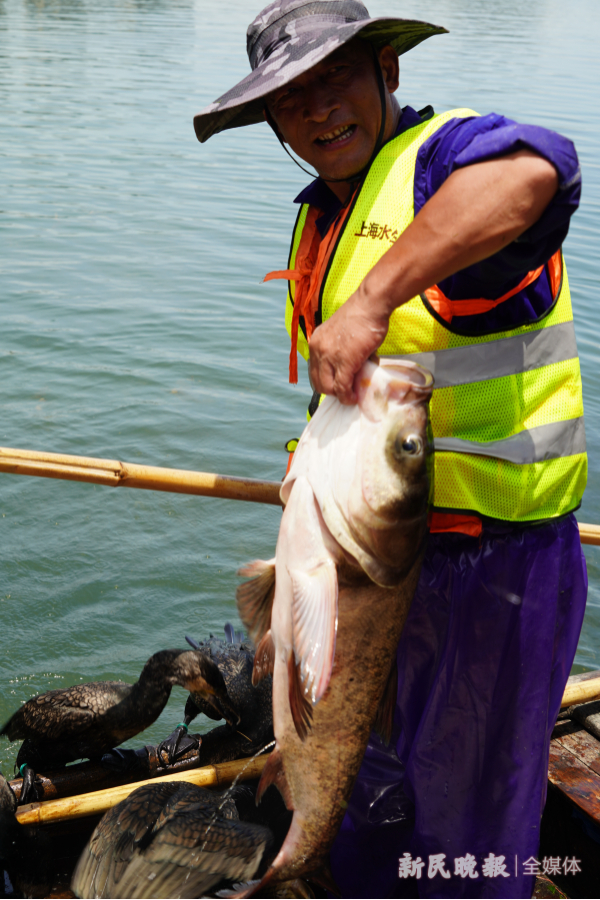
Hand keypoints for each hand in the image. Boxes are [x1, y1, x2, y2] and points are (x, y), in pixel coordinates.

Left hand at [308, 289, 389, 403]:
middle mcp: (317, 349)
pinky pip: (342, 387)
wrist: (370, 305)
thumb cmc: (361, 316)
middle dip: (332, 391)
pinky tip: (354, 397)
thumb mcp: (341, 334)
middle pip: (318, 383)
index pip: (313, 371)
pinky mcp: (344, 362)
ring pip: (328, 388)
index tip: (337, 385)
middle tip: (346, 391)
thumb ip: (339, 351)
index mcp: (315, 342)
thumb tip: (350, 370)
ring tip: (351, 395)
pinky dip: (347, 396)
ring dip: (340, 396)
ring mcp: (329, 356)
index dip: (326, 381)